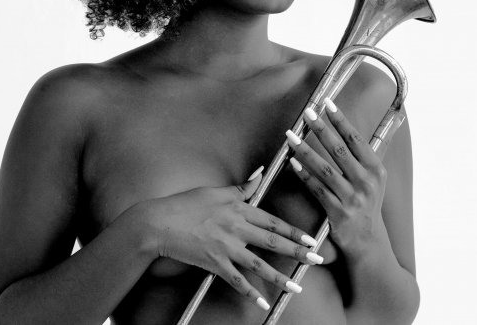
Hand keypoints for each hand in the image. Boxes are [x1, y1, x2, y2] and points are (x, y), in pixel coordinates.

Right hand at [142, 168, 320, 309]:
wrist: (159, 223)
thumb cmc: (185, 203)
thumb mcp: (215, 190)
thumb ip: (241, 187)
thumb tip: (260, 174)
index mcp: (238, 209)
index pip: (273, 221)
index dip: (294, 231)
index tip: (311, 239)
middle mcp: (236, 229)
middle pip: (272, 242)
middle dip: (297, 252)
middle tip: (317, 259)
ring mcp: (226, 248)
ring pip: (259, 264)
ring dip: (280, 277)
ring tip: (297, 287)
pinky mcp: (214, 263)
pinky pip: (236, 280)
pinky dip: (250, 292)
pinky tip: (262, 302)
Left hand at [285, 98, 388, 256]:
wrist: (369, 242)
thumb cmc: (367, 205)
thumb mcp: (375, 179)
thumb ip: (367, 154)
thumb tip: (369, 125)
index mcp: (376, 169)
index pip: (355, 139)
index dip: (340, 120)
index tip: (327, 103)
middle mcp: (366, 182)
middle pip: (338, 150)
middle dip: (321, 129)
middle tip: (306, 113)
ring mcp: (352, 198)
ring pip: (324, 168)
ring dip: (305, 149)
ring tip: (291, 135)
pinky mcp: (338, 213)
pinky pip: (317, 189)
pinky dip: (304, 174)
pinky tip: (293, 162)